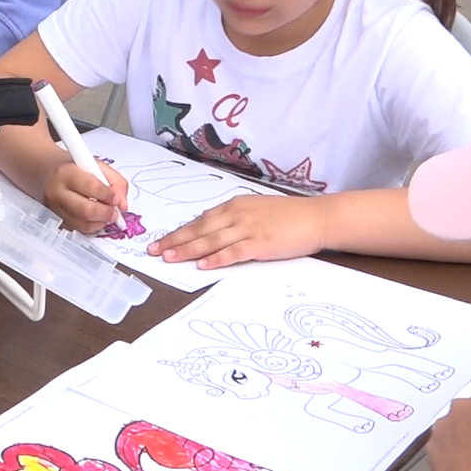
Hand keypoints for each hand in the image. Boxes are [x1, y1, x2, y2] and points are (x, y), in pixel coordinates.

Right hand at [44, 158, 129, 233]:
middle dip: (106, 213)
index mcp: (66, 173)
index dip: (108, 195)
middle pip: (86, 210)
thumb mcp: (96, 164)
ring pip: (82, 224)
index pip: (91, 187)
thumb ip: (116, 181)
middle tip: (115, 211)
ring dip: (101, 222)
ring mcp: (53, 209)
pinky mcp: (54, 220)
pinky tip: (95, 218)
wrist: (45, 172)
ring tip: (107, 214)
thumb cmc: (73, 167)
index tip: (115, 197)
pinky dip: (91, 226)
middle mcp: (56, 192)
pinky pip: (77, 229)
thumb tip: (123, 205)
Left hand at [147, 194, 325, 269]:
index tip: (162, 240)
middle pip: (199, 229)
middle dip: (174, 240)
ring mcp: (248, 228)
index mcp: (235, 206)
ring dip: (188, 249)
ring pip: (211, 240)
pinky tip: (203, 265)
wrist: (316, 217)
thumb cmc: (289, 216)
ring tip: (169, 258)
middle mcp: (237, 215)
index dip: (180, 231)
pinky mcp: (261, 243)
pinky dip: (217, 258)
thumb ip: (235, 220)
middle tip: (154, 250)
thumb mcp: (256, 211)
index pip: (200, 220)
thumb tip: (214, 232)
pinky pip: (234, 252)